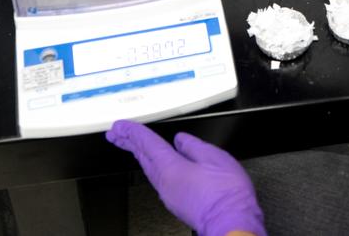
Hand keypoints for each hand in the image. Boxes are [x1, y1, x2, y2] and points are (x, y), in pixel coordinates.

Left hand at [107, 120, 265, 235]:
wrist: (232, 222)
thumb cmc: (226, 195)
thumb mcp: (214, 158)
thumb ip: (194, 146)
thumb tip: (182, 141)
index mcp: (171, 168)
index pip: (147, 144)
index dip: (133, 132)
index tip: (120, 126)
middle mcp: (165, 183)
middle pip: (142, 158)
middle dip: (128, 143)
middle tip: (115, 134)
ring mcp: (170, 195)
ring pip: (149, 170)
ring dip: (139, 155)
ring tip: (132, 146)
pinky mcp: (178, 203)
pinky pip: (159, 179)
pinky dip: (152, 167)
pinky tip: (157, 165)